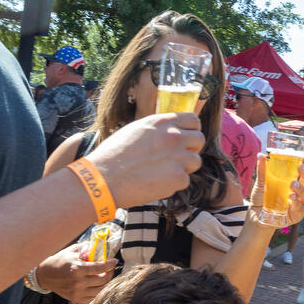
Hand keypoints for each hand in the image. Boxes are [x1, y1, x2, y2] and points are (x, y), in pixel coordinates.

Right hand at [34, 243, 114, 303]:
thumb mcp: (71, 251)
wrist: (45, 276)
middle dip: (110, 273)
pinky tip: (99, 285)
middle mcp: (78, 282)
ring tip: (106, 276)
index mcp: (77, 269)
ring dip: (106, 283)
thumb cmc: (58, 262)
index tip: (114, 261)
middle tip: (110, 269)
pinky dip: (98, 291)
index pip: (100, 267)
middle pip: (103, 280)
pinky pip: (93, 297)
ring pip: (100, 290)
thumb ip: (86, 248)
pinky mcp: (76, 298)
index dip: (110, 264)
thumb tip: (99, 245)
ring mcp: (77, 292)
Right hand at [88, 113, 203, 208]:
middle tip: (177, 157)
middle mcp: (173, 136)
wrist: (103, 178)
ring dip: (184, 167)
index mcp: (162, 122)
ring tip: (163, 172)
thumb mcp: (136, 130)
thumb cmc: (114, 155)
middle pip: (199, 139)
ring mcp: (178, 157)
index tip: (186, 138)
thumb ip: (158, 130)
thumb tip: (171, 132)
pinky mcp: (178, 177)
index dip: (191, 130)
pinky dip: (173, 184)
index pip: (193, 120)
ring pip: (195, 161)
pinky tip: (156, 183)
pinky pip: (185, 180)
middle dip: (191, 149)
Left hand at [248, 154, 303, 229]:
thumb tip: (261, 154)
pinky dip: (296, 202)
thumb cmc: (262, 198)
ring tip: (293, 184)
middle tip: (300, 167)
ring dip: (301, 188)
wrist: (256, 216)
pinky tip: (290, 197)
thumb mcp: (260, 183)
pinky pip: (300, 208)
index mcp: (293, 180)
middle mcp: (299, 191)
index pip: (303, 171)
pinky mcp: (297, 214)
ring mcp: (299, 203)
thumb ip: (262, 170)